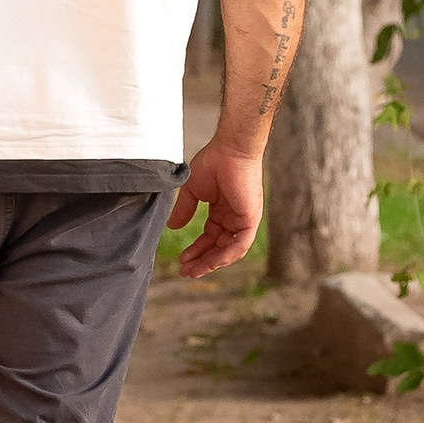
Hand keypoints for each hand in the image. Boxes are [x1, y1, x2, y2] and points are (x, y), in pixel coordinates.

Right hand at [169, 141, 263, 278]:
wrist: (229, 150)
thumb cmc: (214, 162)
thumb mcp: (192, 191)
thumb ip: (184, 210)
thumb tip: (172, 227)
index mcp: (222, 211)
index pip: (209, 237)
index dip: (196, 250)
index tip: (182, 261)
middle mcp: (233, 218)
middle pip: (218, 247)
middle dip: (201, 261)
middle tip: (186, 272)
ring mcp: (243, 220)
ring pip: (229, 250)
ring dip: (212, 262)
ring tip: (194, 271)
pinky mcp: (251, 219)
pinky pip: (240, 244)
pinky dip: (227, 255)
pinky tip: (212, 263)